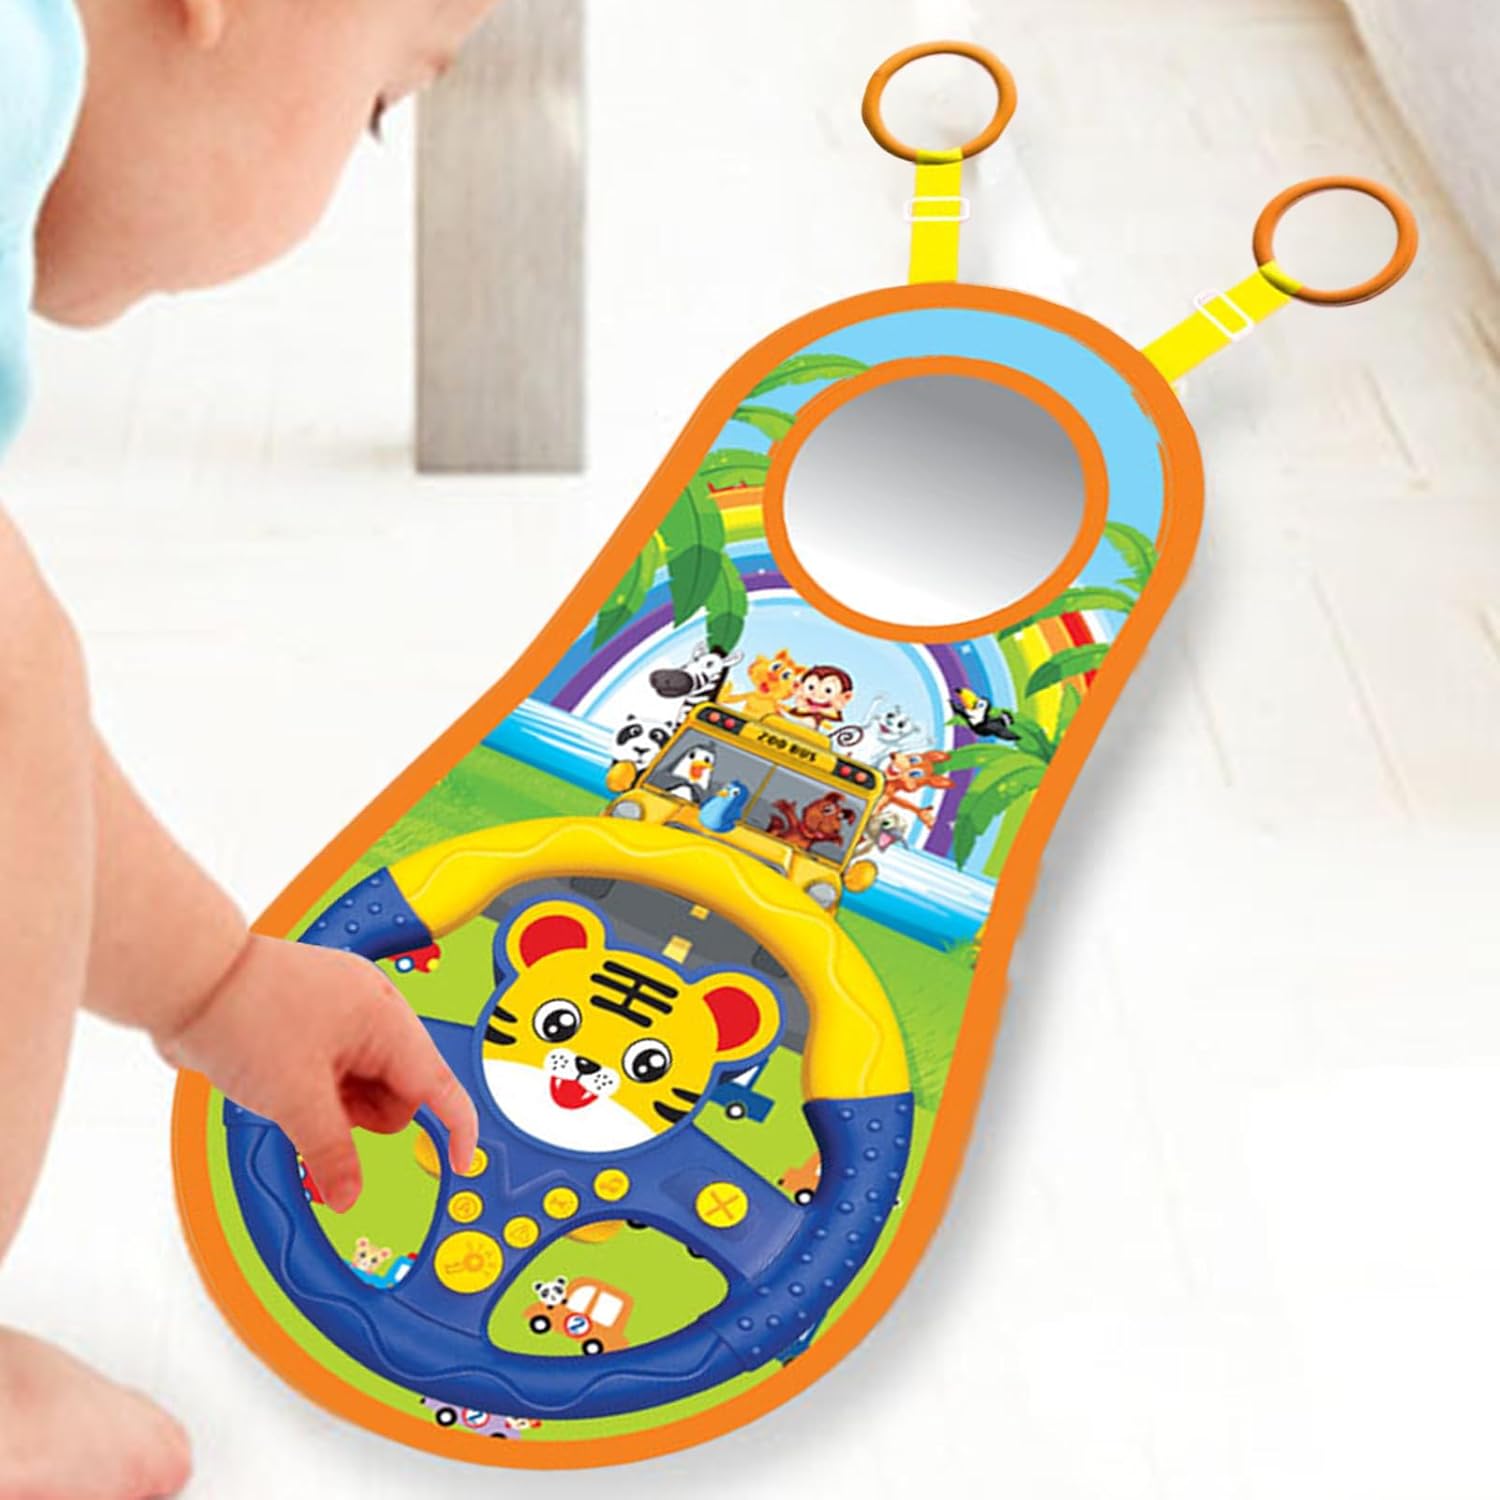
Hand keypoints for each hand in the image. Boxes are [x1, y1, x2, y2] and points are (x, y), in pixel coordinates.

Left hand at [159, 934, 477, 1211]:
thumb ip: (332, 1153)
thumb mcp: (295, 1100)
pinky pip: (337, 1067)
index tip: (460, 1162)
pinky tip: (284, 1082)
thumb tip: (350, 1194)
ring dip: (336, 1103)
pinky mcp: (315, 1017)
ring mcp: (343, 1010)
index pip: (439, 1083)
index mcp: (386, 1019)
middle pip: (399, 1088)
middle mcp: (373, 1009)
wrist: (190, 980)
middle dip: (365, 1116)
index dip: (456, 1128)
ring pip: (365, 1081)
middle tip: (317, 1115)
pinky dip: (317, 1087)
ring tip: (291, 1093)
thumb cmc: (245, 1013)